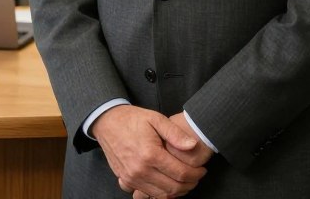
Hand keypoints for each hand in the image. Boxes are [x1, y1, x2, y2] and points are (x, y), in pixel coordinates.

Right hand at [91, 105, 206, 197]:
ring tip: (185, 180)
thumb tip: (193, 146)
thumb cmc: (132, 119)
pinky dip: (162, 193)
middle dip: (190, 184)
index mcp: (150, 154)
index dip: (196, 174)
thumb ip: (175, 133)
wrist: (107, 122)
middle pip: (173, 188)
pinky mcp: (126, 181)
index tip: (202, 169)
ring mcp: (132, 178)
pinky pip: (148, 194)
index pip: (181, 174)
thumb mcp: (155, 118)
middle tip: (196, 176)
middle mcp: (140, 170)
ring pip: (162, 195)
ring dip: (177, 191)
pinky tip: (168, 183)